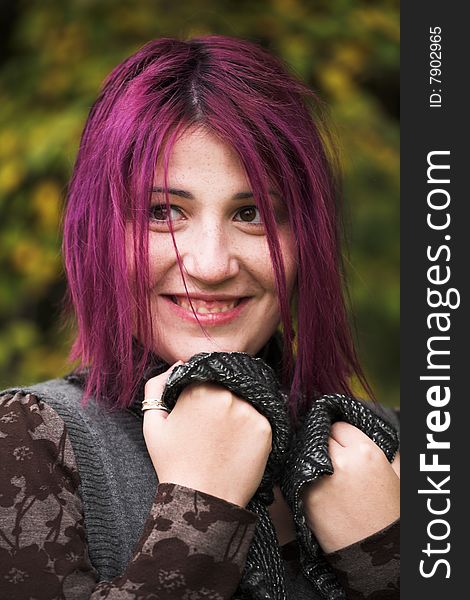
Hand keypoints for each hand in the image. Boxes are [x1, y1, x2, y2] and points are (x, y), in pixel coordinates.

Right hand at [143, 364, 272, 506]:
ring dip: (237, 414)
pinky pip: (259, 419)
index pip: (206, 377)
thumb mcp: (152, 424)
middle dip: (221, 402)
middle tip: (214, 430)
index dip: (202, 396)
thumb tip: (178, 364)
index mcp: (199, 388)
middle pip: (227, 388)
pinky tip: (238, 448)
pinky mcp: (265, 428)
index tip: (201, 415)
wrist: (201, 502)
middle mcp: (226, 394)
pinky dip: (250, 430)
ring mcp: (248, 411)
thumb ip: (157, 386)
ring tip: (226, 440)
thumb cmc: (173, 464)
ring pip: (244, 402)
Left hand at [301, 422, 399, 553]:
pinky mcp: (305, 497)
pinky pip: (297, 473)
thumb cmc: (387, 512)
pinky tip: (316, 486)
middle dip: (325, 445)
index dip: (341, 436)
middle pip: (320, 437)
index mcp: (366, 453)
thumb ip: (367, 447)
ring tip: (323, 473)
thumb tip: (346, 429)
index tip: (342, 445)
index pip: (339, 426)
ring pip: (305, 452)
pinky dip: (303, 476)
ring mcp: (319, 480)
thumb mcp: (389, 471)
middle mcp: (341, 463)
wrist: (377, 555)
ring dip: (311, 459)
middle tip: (332, 461)